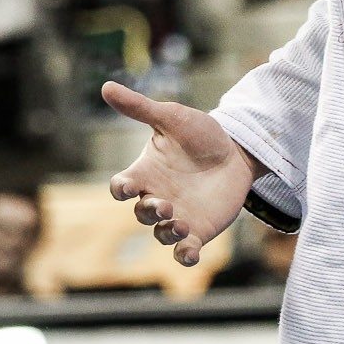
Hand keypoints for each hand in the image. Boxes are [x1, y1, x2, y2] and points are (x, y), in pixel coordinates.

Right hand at [104, 82, 258, 267]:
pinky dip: (184, 256)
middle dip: (148, 211)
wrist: (237, 151)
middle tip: (165, 204)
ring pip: (160, 233)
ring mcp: (177, 216)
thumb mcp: (171, 117)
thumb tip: (105, 86)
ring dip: (166, 232)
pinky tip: (189, 254)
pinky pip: (184, 250)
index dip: (120, 190)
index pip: (121, 187)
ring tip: (180, 222)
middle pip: (140, 213)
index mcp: (145, 172)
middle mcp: (156, 196)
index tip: (128, 187)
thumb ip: (140, 108)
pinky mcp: (199, 230)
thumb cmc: (200, 133)